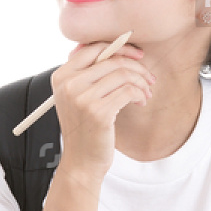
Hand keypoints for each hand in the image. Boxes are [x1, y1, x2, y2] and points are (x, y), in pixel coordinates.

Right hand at [50, 39, 155, 175]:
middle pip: (112, 60)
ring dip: (141, 82)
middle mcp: (69, 84)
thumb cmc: (84, 129)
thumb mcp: (77, 97)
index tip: (137, 55)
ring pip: (123, 74)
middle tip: (148, 77)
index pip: (93, 48)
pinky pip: (128, 91)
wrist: (81, 161)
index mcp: (61, 76)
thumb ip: (88, 74)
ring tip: (146, 92)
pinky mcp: (98, 112)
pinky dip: (140, 94)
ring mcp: (82, 98)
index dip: (120, 48)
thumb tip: (116, 49)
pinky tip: (141, 101)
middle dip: (136, 66)